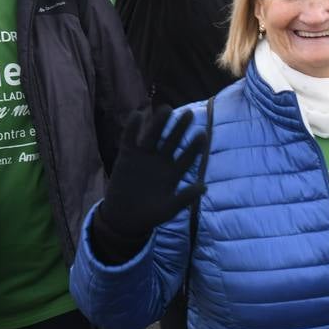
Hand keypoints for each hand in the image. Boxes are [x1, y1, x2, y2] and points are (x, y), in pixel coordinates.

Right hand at [90, 105, 208, 264]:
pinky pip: (130, 138)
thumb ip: (185, 198)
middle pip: (172, 141)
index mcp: (174, 172)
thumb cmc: (150, 214)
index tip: (203, 135)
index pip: (187, 157)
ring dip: (159, 123)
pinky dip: (132, 127)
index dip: (195, 147)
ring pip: (153, 136)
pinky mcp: (127, 156)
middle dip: (180, 128)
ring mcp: (144, 156)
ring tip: (166, 109)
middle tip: (189, 113)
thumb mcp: (169, 209)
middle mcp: (161, 161)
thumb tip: (204, 187)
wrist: (124, 218)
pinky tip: (137, 115)